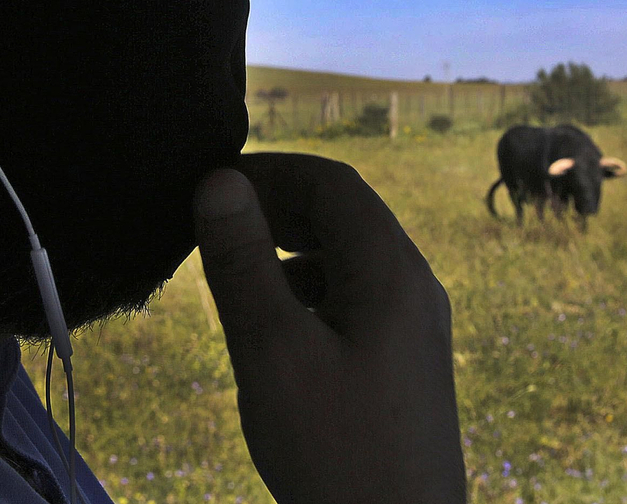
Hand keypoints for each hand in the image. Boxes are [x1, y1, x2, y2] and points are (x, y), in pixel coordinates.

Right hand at [194, 152, 465, 503]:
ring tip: (235, 278)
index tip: (210, 187)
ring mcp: (416, 330)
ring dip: (292, 253)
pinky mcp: (406, 366)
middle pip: (347, 216)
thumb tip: (220, 182)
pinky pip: (357, 301)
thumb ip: (243, 263)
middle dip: (279, 209)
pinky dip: (310, 294)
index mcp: (394, 273)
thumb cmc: (336, 455)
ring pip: (350, 260)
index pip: (334, 183)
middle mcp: (416, 290)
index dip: (271, 171)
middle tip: (214, 228)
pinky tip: (274, 331)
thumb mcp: (272, 353)